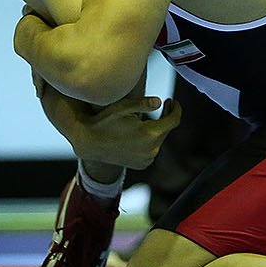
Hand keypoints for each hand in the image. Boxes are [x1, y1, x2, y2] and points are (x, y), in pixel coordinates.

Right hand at [35, 77, 180, 169]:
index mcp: (149, 134)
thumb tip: (159, 102)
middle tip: (164, 104)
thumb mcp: (123, 107)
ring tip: (149, 118)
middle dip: (167, 117)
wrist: (89, 143)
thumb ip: (144, 104)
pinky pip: (152, 150)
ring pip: (160, 140)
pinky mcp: (141, 165)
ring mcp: (146, 159)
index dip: (176, 109)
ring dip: (158, 129)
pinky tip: (141, 132)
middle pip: (167, 130)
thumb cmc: (105, 122)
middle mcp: (151, 150)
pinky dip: (151, 140)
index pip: (173, 121)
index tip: (173, 101)